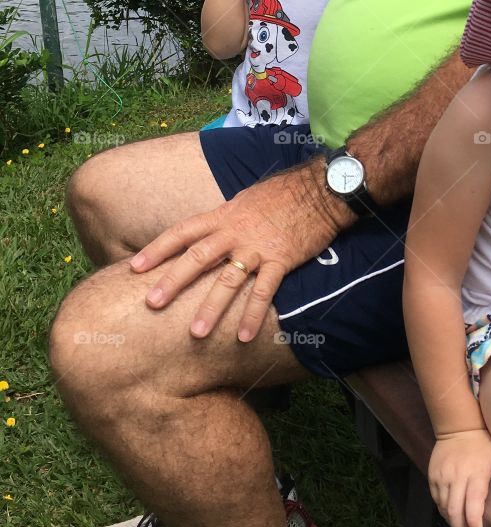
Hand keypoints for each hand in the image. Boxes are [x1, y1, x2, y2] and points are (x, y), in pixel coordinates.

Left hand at [130, 166, 344, 341]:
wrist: (320, 191)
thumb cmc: (282, 194)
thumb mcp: (244, 200)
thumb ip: (224, 220)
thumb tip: (207, 234)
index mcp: (223, 216)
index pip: (182, 232)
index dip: (157, 249)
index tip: (135, 268)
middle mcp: (235, 232)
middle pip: (197, 257)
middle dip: (172, 282)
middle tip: (151, 304)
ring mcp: (257, 247)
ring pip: (228, 279)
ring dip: (211, 307)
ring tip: (195, 333)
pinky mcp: (281, 260)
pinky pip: (264, 291)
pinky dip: (253, 314)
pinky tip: (243, 336)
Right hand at [428, 429, 490, 526]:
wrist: (457, 427)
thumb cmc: (483, 443)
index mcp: (475, 472)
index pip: (472, 502)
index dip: (473, 521)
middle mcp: (456, 476)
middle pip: (454, 511)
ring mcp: (442, 477)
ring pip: (443, 508)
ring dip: (452, 522)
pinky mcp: (432, 477)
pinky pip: (436, 500)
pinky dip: (444, 511)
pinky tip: (452, 515)